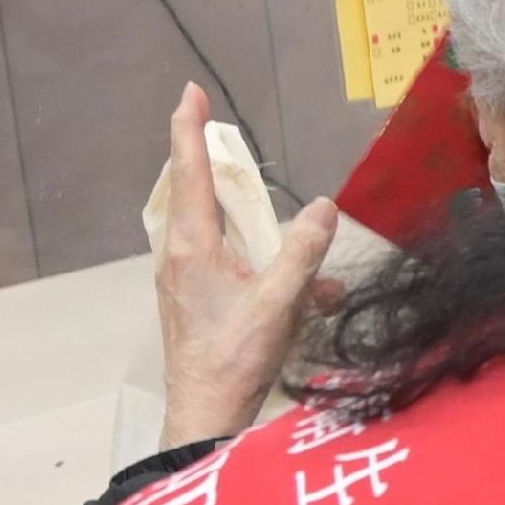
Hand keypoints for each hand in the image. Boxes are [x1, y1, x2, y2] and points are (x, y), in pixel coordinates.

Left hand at [156, 85, 340, 444]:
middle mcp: (179, 254)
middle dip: (211, 163)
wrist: (204, 412)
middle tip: (223, 135)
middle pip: (192, 192)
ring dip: (240, 216)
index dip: (190, 128)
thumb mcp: (278, 302)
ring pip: (209, 227)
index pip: (189, 171)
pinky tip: (303, 287)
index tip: (192, 92)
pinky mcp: (193, 300)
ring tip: (277, 225)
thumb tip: (325, 206)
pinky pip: (221, 259)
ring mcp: (182, 278)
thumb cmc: (234, 357)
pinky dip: (255, 258)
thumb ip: (302, 252)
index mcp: (192, 244)